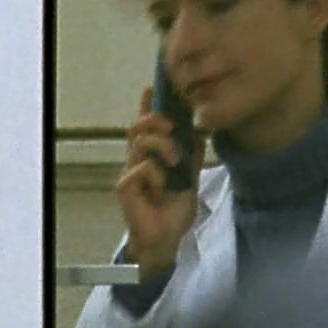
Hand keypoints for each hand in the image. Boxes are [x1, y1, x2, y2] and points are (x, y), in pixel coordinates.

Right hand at [117, 87, 205, 278]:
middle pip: (137, 127)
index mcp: (151, 156)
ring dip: (162, 147)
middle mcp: (138, 161)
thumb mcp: (190, 178)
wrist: (166, 240)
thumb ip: (193, 157)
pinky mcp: (126, 187)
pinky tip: (162, 188)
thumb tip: (201, 133)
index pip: (146, 126)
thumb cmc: (173, 210)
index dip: (146, 106)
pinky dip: (156, 174)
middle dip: (155, 120)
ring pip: (139, 143)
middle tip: (173, 126)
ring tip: (175, 160)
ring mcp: (130, 173)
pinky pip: (140, 168)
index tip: (151, 87)